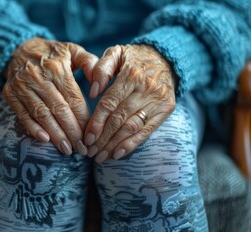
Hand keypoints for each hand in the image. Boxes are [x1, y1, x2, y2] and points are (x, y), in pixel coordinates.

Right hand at [3, 37, 97, 154]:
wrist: (18, 48)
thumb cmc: (52, 53)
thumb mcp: (72, 50)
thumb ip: (90, 63)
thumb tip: (99, 85)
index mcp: (57, 67)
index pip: (73, 98)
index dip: (83, 118)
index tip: (91, 134)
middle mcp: (38, 77)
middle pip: (58, 109)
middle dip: (72, 131)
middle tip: (82, 149)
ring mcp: (22, 86)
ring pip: (41, 114)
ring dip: (55, 134)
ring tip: (67, 149)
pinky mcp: (10, 94)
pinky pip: (22, 114)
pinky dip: (32, 128)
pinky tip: (44, 139)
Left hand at [84, 45, 176, 161]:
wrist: (166, 57)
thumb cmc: (133, 58)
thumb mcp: (116, 53)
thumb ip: (102, 69)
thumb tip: (93, 91)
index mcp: (130, 75)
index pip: (110, 103)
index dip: (97, 122)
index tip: (86, 137)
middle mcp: (145, 89)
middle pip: (120, 119)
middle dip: (103, 138)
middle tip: (89, 151)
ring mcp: (157, 101)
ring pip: (132, 127)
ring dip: (114, 144)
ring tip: (99, 156)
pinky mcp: (166, 109)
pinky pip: (147, 131)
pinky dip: (132, 144)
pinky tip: (117, 154)